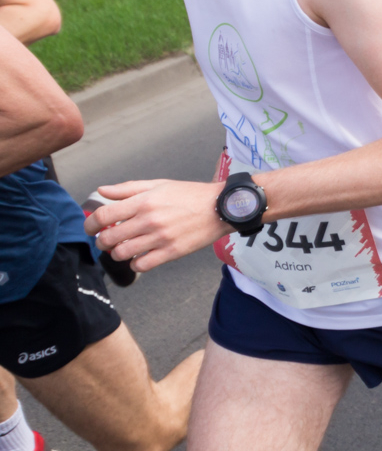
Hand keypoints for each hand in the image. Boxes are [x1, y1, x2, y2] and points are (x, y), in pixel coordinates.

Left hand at [85, 179, 228, 272]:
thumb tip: (101, 191)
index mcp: (144, 201)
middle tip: (106, 241)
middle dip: (101, 241)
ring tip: (122, 249)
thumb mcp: (159, 184)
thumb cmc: (190, 194)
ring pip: (122, 253)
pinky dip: (135, 264)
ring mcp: (160, 237)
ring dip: (116, 253)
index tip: (90, 228)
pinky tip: (139, 257)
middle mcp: (149, 220)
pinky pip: (142, 265)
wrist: (221, 207)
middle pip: (109, 237)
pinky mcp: (172, 252)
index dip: (90, 224)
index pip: (104, 215)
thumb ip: (128, 189)